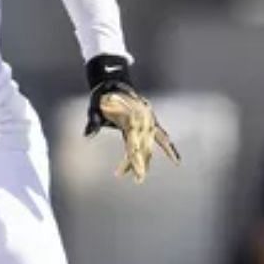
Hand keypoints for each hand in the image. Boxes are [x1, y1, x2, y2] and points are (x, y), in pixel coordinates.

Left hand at [83, 57, 178, 182]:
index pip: (133, 142)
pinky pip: (162, 138)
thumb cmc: (102, 99)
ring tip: (139, 177)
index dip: (134, 156)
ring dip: (145, 161)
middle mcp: (143, 121)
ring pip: (149, 146)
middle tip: (137, 179)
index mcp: (130, 119)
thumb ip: (93, 123)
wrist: (114, 84)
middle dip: (140, 164)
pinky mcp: (151, 123)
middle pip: (143, 147)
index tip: (134, 169)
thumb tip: (86, 136)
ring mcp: (149, 122)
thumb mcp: (95, 110)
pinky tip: (177, 161)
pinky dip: (170, 148)